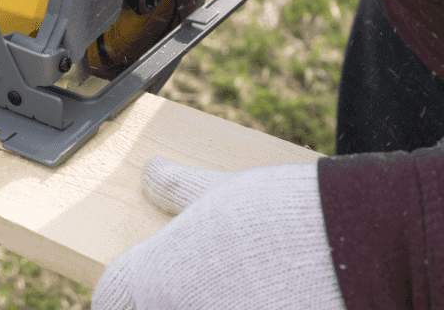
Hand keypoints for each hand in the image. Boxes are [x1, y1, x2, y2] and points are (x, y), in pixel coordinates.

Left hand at [91, 158, 344, 308]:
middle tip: (194, 282)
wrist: (361, 247)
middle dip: (166, 299)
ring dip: (205, 307)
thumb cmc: (285, 213)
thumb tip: (151, 173)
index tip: (127, 289)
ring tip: (242, 286)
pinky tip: (269, 298)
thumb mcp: (219, 191)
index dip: (116, 293)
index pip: (109, 298)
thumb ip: (176, 189)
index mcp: (156, 277)